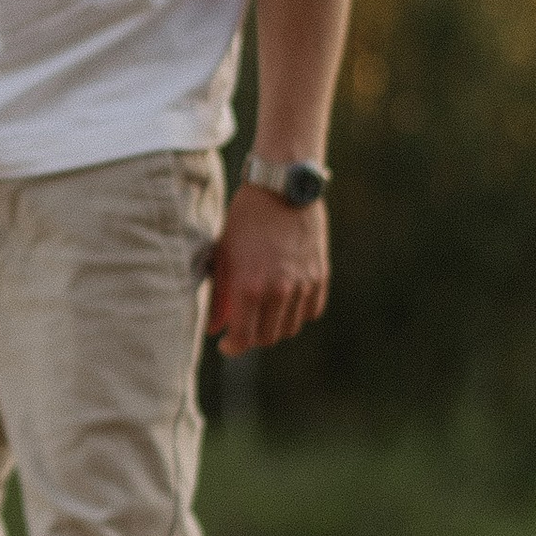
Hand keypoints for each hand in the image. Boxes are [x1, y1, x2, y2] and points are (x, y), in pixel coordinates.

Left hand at [207, 182, 329, 355]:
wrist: (282, 188)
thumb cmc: (245, 219)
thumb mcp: (224, 256)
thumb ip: (219, 296)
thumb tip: (214, 329)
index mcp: (249, 287)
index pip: (244, 338)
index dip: (233, 346)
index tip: (227, 344)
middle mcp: (278, 291)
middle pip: (268, 338)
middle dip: (252, 337)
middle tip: (243, 326)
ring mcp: (303, 284)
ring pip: (290, 328)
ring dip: (275, 327)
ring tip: (263, 313)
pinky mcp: (320, 276)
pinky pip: (310, 311)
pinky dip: (297, 313)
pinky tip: (285, 302)